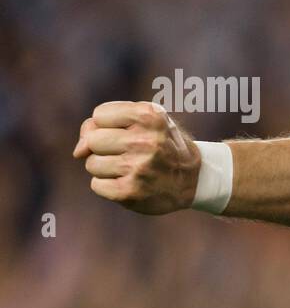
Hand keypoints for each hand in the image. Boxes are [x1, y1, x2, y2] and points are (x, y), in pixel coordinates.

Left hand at [74, 102, 201, 213]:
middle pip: (92, 140)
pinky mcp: (131, 192)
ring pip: (91, 163)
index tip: (129, 133)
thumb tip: (78, 152)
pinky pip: (97, 185)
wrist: (195, 179)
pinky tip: (129, 183)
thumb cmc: (162, 144)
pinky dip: (108, 186)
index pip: (99, 115)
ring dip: (106, 168)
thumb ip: (105, 124)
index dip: (109, 125)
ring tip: (130, 169)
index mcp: (150, 117)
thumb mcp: (144, 121)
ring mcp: (138, 168)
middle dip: (104, 147)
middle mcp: (146, 141)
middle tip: (128, 153)